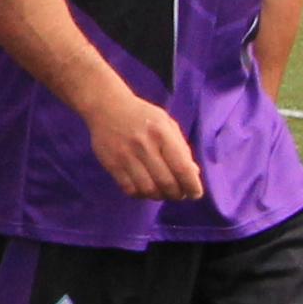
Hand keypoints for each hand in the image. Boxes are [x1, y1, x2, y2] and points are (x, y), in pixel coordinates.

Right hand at [82, 86, 207, 200]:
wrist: (107, 107)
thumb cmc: (142, 115)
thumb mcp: (167, 124)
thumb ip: (181, 147)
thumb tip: (193, 174)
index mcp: (162, 134)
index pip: (182, 168)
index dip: (192, 186)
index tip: (195, 193)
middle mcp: (144, 146)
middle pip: (166, 183)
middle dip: (177, 194)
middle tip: (179, 194)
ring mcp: (126, 156)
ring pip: (148, 190)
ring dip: (159, 196)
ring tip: (162, 192)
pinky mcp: (112, 164)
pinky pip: (129, 189)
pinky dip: (141, 195)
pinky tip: (145, 189)